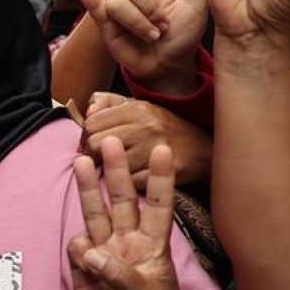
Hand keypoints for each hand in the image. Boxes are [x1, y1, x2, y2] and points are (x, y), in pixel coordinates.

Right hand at [66, 136, 181, 289]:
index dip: (161, 178)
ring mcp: (105, 256)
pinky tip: (85, 262)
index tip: (163, 148)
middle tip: (110, 141)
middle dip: (117, 171)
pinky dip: (79, 249)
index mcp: (155, 249)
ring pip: (96, 214)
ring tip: (81, 160)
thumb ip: (120, 272)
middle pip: (123, 200)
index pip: (160, 206)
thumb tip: (90, 251)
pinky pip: (77, 248)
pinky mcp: (83, 270)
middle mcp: (130, 245)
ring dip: (89, 189)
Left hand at [83, 95, 211, 187]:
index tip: (90, 146)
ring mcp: (155, 149)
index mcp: (137, 109)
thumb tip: (88, 110)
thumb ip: (109, 104)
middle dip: (91, 156)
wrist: (205, 150)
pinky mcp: (165, 172)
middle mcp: (146, 126)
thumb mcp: (141, 108)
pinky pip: (130, 183)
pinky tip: (134, 180)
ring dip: (108, 172)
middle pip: (96, 144)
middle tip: (99, 162)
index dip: (85, 137)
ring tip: (116, 170)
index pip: (91, 123)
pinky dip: (129, 184)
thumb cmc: (165, 130)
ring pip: (111, 165)